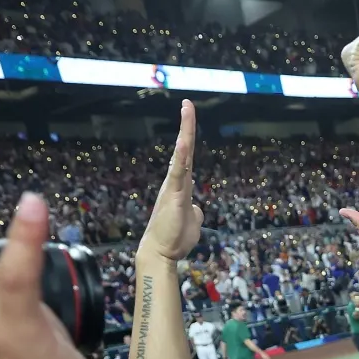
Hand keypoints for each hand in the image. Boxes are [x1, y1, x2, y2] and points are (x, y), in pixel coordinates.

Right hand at [136, 100, 201, 260]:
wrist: (162, 254)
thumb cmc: (175, 240)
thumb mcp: (192, 224)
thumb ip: (195, 213)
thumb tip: (197, 210)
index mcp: (181, 186)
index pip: (188, 158)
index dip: (189, 138)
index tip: (189, 117)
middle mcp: (176, 182)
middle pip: (184, 150)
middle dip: (187, 126)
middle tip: (188, 103)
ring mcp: (174, 187)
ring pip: (181, 156)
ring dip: (185, 133)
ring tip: (187, 110)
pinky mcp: (174, 195)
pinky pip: (178, 172)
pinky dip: (182, 157)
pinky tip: (184, 141)